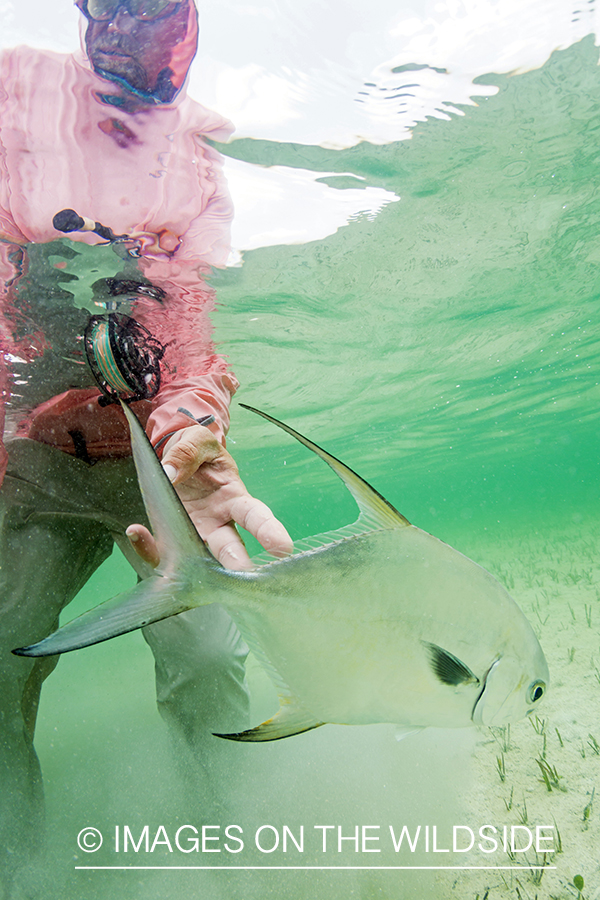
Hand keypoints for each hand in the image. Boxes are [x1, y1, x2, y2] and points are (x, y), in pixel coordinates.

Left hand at [127, 424, 292, 570]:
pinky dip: (148, 547)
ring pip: (195, 558)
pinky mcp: (170, 539)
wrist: (175, 458)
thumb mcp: (196, 440)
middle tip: (241, 574)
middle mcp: (217, 523)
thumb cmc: (196, 450)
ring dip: (190, 568)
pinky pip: (161, 550)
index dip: (269, 531)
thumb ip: (186, 453)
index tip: (282, 548)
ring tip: (183, 571)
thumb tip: (171, 473)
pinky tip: (137, 533)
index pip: (255, 516)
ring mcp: (193, 534)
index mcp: (233, 497)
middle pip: (230, 547)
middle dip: (235, 561)